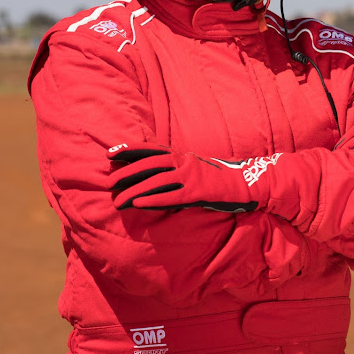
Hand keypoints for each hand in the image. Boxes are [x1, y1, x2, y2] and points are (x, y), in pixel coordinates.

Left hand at [108, 141, 287, 212]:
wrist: (246, 183)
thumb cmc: (218, 178)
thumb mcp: (194, 167)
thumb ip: (176, 168)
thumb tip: (154, 173)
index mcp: (181, 156)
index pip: (150, 149)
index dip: (129, 149)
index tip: (110, 153)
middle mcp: (183, 162)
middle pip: (149, 164)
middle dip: (126, 173)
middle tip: (108, 182)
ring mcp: (190, 176)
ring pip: (156, 181)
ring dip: (134, 190)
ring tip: (117, 199)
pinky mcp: (197, 193)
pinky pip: (171, 196)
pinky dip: (153, 199)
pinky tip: (138, 204)